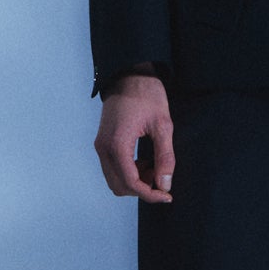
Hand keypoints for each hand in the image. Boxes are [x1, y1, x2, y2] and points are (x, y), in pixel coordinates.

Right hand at [94, 73, 174, 202]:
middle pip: (119, 186)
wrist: (129, 74)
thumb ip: (165, 156)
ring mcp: (101, 145)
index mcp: (117, 144)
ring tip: (155, 168)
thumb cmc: (147, 94)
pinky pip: (113, 168)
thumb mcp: (163, 125)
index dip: (149, 194)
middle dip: (141, 190)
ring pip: (114, 180)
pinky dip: (129, 172)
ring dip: (135, 182)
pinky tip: (145, 161)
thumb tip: (165, 184)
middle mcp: (103, 148)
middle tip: (162, 181)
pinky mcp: (103, 142)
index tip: (167, 195)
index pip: (130, 182)